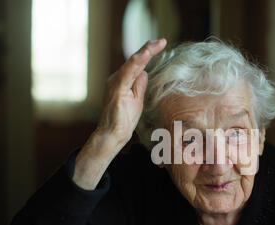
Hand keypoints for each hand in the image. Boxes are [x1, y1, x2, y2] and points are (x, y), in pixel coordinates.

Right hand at [72, 39, 166, 189]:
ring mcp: (115, 83)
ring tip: (155, 44)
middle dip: (148, 48)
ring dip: (144, 52)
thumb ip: (140, 85)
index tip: (161, 44)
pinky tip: (143, 56)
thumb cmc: (124, 120)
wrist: (113, 134)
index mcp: (123, 80)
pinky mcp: (116, 90)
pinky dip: (135, 63)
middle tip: (162, 41)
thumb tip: (145, 72)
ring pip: (131, 64)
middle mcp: (117, 78)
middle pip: (135, 60)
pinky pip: (127, 73)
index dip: (149, 52)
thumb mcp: (137, 100)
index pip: (138, 63)